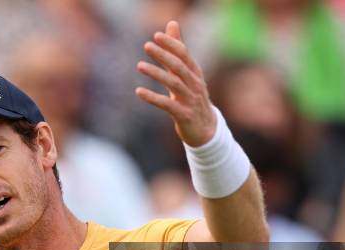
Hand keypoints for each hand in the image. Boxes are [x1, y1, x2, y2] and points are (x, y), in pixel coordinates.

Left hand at [136, 21, 215, 146]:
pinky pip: (167, 105)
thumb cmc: (192, 98)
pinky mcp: (184, 115)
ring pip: (174, 83)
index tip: (156, 35)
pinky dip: (153, 98)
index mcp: (195, 73)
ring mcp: (190, 100)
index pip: (184, 55)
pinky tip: (138, 92)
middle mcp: (195, 85)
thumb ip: (177, 51)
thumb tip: (171, 24)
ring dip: (156, 73)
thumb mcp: (185, 74)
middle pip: (179, 67)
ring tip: (140, 66)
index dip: (172, 44)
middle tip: (147, 46)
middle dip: (163, 55)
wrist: (206, 130)